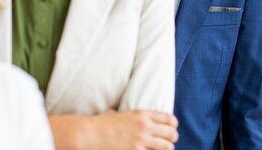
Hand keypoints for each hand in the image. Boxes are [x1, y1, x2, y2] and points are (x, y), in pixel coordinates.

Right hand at [48, 110, 178, 149]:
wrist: (88, 134)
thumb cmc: (100, 124)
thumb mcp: (117, 114)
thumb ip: (127, 117)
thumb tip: (123, 117)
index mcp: (141, 114)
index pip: (169, 119)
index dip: (173, 125)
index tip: (172, 129)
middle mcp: (144, 126)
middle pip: (171, 134)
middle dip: (172, 139)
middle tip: (169, 142)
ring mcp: (140, 141)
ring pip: (167, 147)